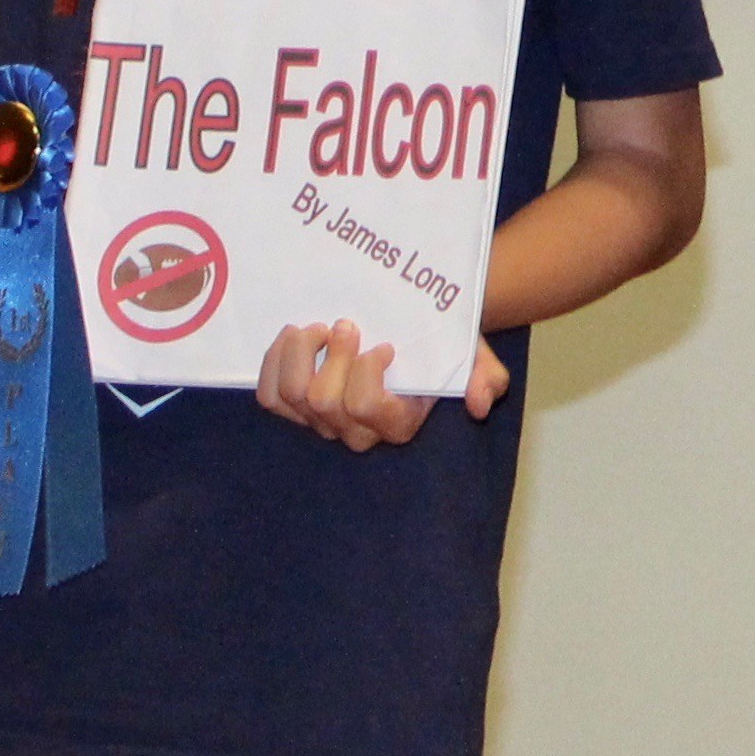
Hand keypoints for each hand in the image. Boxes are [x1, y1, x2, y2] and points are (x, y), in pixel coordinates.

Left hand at [256, 321, 506, 451]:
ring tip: (317, 327)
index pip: (366, 406)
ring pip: (292, 396)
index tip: (382, 343)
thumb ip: (484, 378)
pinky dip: (274, 364)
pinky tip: (293, 338)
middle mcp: (358, 431)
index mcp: (399, 422)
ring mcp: (322, 421)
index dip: (365, 372)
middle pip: (325, 402)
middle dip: (331, 356)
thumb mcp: (474, 356)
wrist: (416, 332)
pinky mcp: (294, 407)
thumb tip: (479, 404)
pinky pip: (270, 396)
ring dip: (299, 354)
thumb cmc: (442, 345)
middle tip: (345, 324)